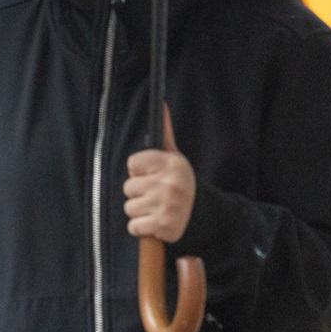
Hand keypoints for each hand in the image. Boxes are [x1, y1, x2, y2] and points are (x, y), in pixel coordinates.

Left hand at [123, 106, 195, 243]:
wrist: (202, 214)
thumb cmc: (179, 182)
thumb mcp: (174, 156)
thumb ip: (165, 132)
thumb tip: (161, 103)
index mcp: (171, 163)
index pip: (132, 164)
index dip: (139, 171)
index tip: (153, 175)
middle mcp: (170, 183)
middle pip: (128, 187)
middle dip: (139, 193)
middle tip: (156, 194)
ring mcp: (168, 206)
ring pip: (129, 208)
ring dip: (140, 212)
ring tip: (157, 208)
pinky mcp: (165, 227)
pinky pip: (134, 227)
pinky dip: (142, 228)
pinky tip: (156, 222)